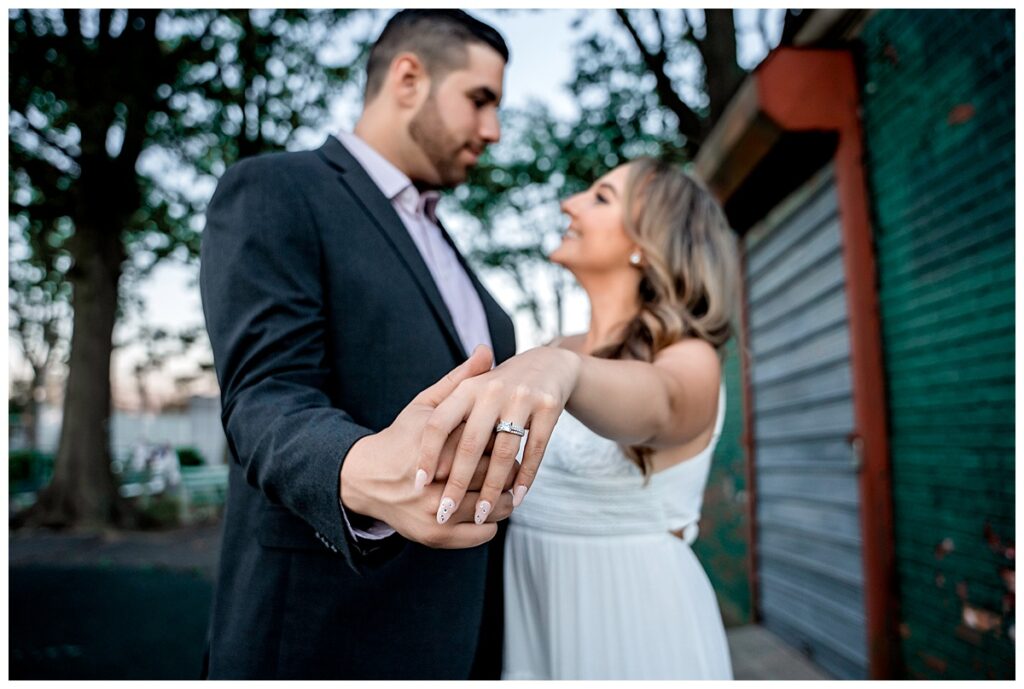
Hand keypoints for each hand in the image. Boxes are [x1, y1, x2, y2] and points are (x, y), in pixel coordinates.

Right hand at [339, 346, 514, 548]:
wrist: (365, 479)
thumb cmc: (401, 437)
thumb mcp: (425, 406)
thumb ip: (459, 380)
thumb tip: (487, 350)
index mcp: (435, 442)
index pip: (488, 439)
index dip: (505, 435)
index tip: (511, 431)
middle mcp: (433, 479)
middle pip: (492, 471)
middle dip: (508, 465)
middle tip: (514, 459)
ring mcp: (433, 510)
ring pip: (492, 505)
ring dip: (506, 497)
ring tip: (507, 486)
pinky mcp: (434, 536)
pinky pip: (480, 533)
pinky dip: (492, 523)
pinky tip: (491, 510)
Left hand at [417, 345, 580, 526]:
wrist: (548, 364)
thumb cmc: (500, 387)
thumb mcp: (472, 390)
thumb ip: (448, 417)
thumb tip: (426, 460)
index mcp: (467, 388)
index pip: (439, 424)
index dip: (427, 454)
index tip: (418, 484)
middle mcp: (492, 390)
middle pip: (470, 444)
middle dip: (457, 483)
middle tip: (444, 513)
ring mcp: (521, 398)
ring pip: (503, 452)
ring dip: (492, 488)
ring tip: (481, 514)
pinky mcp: (548, 407)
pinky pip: (534, 449)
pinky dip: (525, 477)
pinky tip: (516, 498)